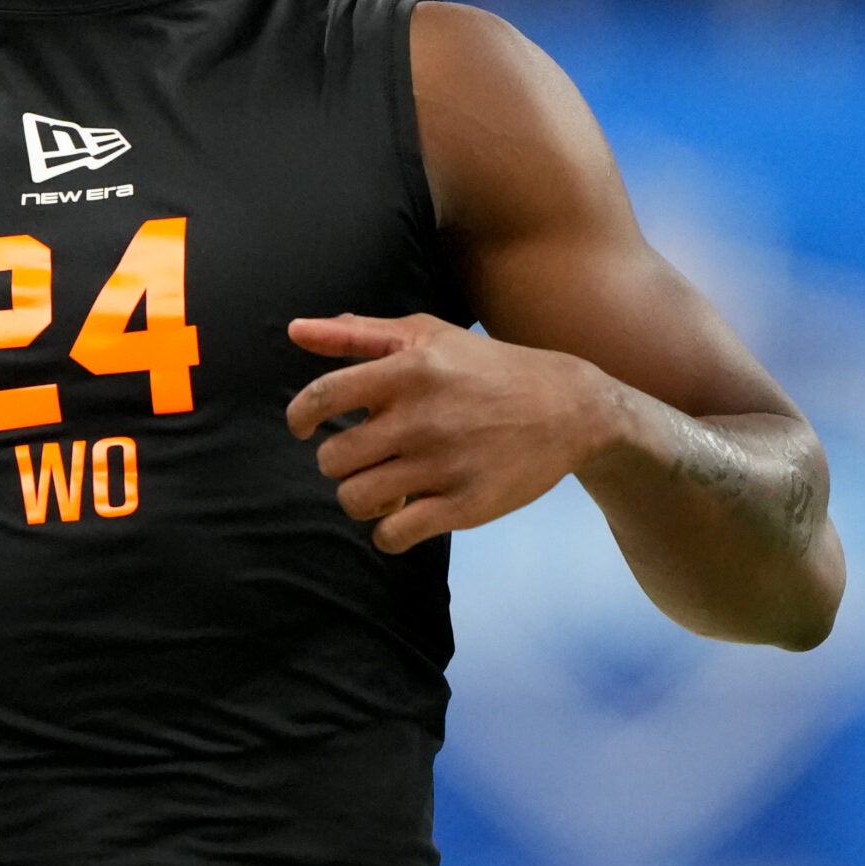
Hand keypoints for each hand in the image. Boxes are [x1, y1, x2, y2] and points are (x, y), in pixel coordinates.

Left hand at [284, 312, 612, 552]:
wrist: (571, 408)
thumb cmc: (485, 367)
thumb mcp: (426, 336)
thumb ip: (356, 334)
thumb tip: (294, 330)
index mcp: (408, 371)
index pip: (322, 399)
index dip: (299, 418)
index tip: (303, 427)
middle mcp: (421, 419)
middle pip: (332, 459)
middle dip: (338, 461)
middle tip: (364, 454)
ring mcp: (443, 466)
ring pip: (355, 499)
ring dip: (360, 497)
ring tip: (383, 484)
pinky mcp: (465, 506)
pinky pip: (393, 535)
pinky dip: (387, 532)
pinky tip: (402, 513)